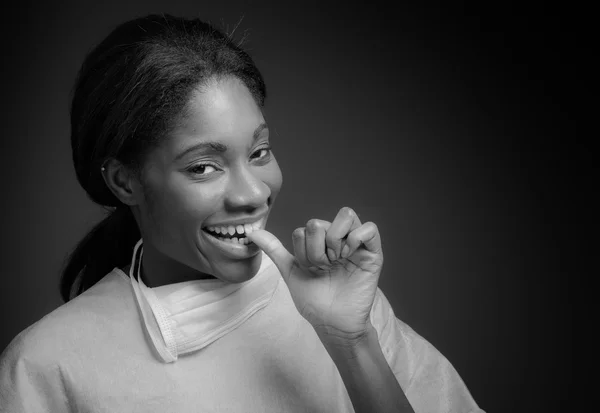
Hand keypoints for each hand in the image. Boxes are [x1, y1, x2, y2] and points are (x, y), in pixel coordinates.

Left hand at [247, 207, 382, 343]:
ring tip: (337, 260)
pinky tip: (350, 255)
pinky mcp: (373, 253)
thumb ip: (275, 250)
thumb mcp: (291, 273)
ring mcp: (356, 244)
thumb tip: (252, 233)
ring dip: (335, 240)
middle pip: (319, 222)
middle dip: (315, 249)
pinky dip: (357, 237)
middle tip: (324, 267)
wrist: (333, 323)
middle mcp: (337, 239)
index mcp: (319, 242)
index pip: (304, 229)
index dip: (303, 251)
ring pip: (346, 215)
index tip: (311, 269)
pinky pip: (370, 228)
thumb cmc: (315, 300)